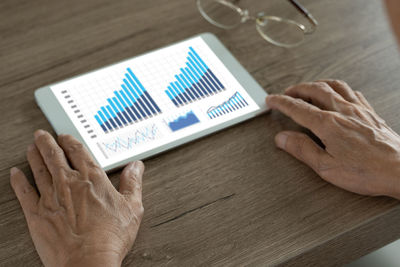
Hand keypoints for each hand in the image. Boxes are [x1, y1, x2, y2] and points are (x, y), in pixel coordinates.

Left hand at [10, 130, 143, 266]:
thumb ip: (132, 183)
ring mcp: (50, 197)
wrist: (88, 261)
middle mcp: (69, 183)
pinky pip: (23, 192)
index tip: (65, 137)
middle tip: (42, 134)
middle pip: (54, 155)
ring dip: (33, 155)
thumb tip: (136, 167)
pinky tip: (15, 173)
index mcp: (92, 178)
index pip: (77, 151)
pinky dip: (18, 180)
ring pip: (38, 169)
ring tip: (31, 147)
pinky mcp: (37, 214)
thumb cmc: (110, 237)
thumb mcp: (132, 207)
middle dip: (47, 142)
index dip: (69, 141)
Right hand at [266, 80, 399, 198]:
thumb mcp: (326, 166)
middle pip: (315, 90)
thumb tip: (282, 138)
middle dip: (297, 89)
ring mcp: (358, 110)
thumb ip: (302, 149)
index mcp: (328, 124)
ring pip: (334, 86)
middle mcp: (343, 111)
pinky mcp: (370, 113)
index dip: (281, 102)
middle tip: (286, 93)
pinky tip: (338, 93)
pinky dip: (339, 88)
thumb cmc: (367, 171)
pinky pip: (352, 91)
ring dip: (317, 84)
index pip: (297, 108)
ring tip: (308, 87)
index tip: (271, 100)